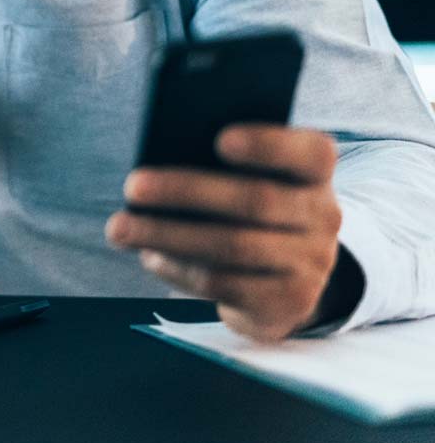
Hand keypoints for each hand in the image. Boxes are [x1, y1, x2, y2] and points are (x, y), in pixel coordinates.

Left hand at [105, 126, 345, 342]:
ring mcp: (310, 264)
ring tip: (119, 228)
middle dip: (185, 191)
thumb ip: (223, 164)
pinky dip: (179, 269)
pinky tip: (149, 256)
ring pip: (232, 247)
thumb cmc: (251, 206)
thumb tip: (158, 156)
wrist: (288, 275)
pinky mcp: (287, 303)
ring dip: (166, 235)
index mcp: (315, 174)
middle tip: (131, 186)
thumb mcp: (253, 178)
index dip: (269, 145)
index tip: (221, 139)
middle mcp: (324, 218)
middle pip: (255, 201)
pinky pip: (224, 284)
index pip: (312, 153)